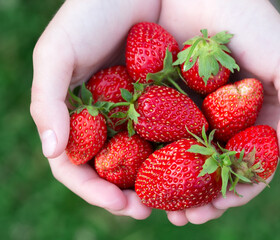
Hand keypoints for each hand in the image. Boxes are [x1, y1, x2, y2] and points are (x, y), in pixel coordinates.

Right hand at [30, 0, 161, 218]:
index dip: (95, 190)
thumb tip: (51, 150)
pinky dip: (180, 155)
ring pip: (145, 160)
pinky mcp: (168, 101)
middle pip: (114, 171)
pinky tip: (194, 167)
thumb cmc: (90, 15)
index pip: (79, 167)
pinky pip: (174, 134)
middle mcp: (109, 121)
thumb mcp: (56, 53)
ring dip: (157, 185)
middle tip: (148, 211)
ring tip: (175, 203)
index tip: (119, 203)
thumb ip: (46, 100)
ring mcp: (138, 113)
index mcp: (79, 117)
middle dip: (129, 196)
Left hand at [160, 0, 279, 224]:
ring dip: (172, 189)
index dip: (237, 191)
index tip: (222, 204)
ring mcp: (189, 111)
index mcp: (250, 119)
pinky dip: (148, 159)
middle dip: (200, 199)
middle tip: (185, 217)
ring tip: (159, 208)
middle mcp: (220, 120)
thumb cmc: (253, 22)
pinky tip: (139, 176)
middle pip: (211, 170)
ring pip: (180, 159)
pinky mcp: (159, 100)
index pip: (247, 166)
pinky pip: (152, 135)